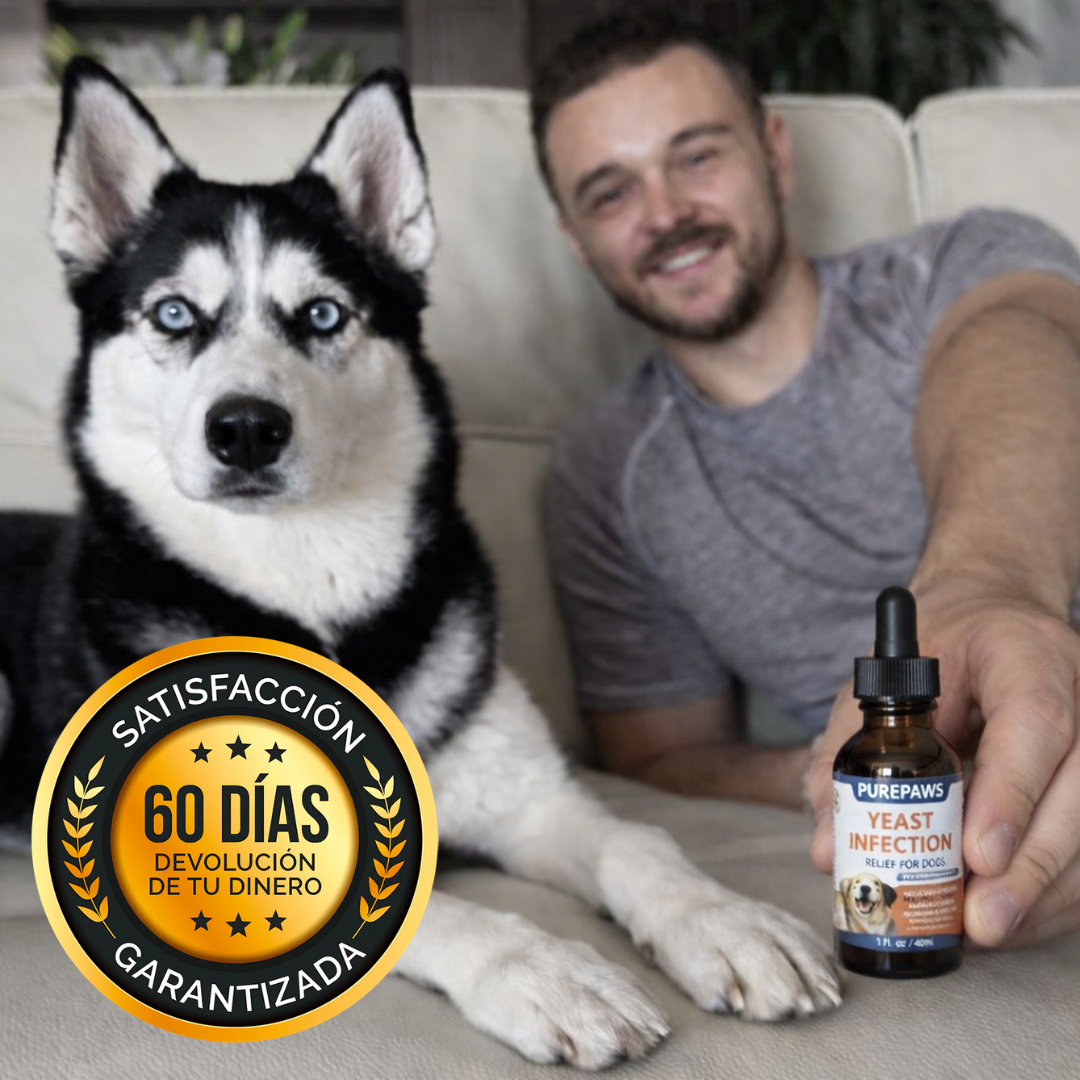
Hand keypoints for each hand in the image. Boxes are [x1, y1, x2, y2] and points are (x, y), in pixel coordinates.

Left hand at [806, 585, 1079, 947]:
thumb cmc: (936, 650)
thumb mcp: (883, 681)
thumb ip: (849, 754)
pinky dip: (1053, 894)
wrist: (991, 621)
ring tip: (985, 932)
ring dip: (1043, 894)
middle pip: (1079, 790)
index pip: (1036, 722)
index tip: (977, 856)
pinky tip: (1010, 920)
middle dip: (1030, 868)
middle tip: (979, 921)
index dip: (1011, 795)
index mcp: (1029, 654)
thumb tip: (829, 847)